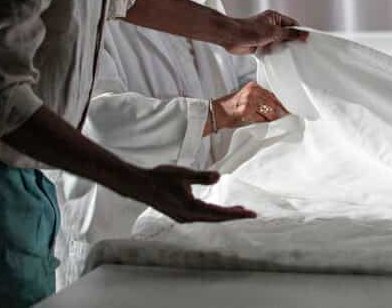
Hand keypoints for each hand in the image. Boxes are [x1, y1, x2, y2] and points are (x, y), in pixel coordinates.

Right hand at [128, 165, 255, 222]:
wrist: (140, 186)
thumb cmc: (160, 178)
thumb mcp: (183, 174)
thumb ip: (202, 177)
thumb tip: (219, 177)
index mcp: (191, 208)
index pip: (219, 213)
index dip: (236, 214)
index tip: (251, 214)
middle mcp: (188, 217)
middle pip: (216, 218)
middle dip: (233, 216)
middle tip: (250, 214)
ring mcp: (183, 217)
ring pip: (209, 219)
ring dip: (223, 216)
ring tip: (238, 211)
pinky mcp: (179, 215)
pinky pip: (201, 217)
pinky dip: (213, 215)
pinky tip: (216, 211)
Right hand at [211, 81, 289, 131]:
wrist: (216, 113)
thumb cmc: (231, 107)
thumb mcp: (246, 97)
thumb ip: (259, 99)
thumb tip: (275, 108)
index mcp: (253, 86)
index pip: (272, 94)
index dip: (280, 103)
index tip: (286, 109)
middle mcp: (252, 91)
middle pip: (272, 102)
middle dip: (279, 111)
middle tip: (285, 117)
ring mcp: (249, 100)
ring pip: (268, 110)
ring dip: (272, 118)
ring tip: (276, 122)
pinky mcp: (246, 110)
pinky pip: (260, 118)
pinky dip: (263, 122)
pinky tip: (265, 124)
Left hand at [226, 10, 307, 53]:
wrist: (231, 37)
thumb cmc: (248, 30)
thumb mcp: (273, 32)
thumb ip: (290, 34)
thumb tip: (304, 34)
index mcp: (275, 18)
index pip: (292, 24)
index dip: (300, 32)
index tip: (307, 40)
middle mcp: (271, 26)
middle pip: (286, 34)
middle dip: (291, 42)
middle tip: (300, 50)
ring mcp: (265, 35)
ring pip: (279, 43)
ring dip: (282, 49)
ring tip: (289, 55)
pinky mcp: (260, 44)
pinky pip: (271, 50)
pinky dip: (274, 54)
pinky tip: (278, 58)